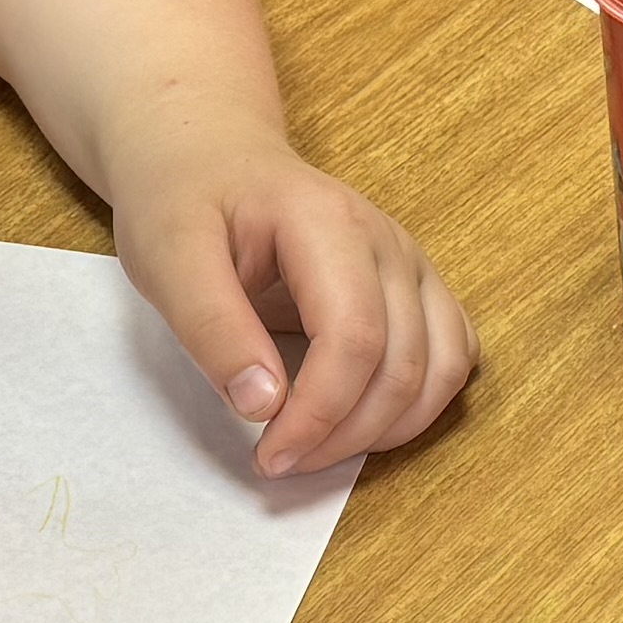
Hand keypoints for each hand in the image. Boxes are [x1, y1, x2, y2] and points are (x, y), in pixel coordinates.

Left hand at [109, 111, 475, 473]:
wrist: (212, 159)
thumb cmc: (186, 204)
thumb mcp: (169, 259)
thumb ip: (213, 330)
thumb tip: (264, 407)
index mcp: (329, 225)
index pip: (353, 338)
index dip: (318, 414)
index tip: (268, 457)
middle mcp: (389, 243)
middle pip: (403, 365)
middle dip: (346, 435)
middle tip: (279, 463)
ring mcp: (413, 265)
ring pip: (441, 370)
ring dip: (387, 430)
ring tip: (318, 449)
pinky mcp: (419, 288)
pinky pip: (453, 359)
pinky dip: (418, 405)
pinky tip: (361, 422)